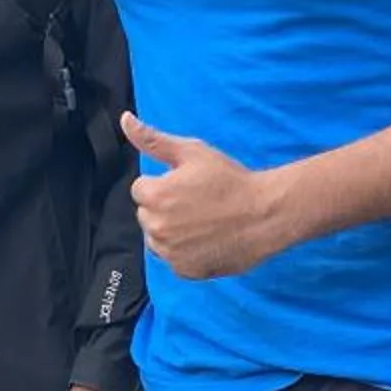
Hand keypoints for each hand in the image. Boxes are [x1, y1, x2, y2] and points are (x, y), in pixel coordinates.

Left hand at [124, 112, 281, 278]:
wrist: (266, 214)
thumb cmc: (230, 180)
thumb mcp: (192, 152)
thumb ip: (152, 140)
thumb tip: (125, 120)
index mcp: (155, 196)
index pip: (141, 189)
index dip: (164, 184)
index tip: (188, 185)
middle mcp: (157, 228)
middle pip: (147, 215)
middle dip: (164, 208)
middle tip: (197, 202)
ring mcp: (170, 253)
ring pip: (157, 238)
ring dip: (171, 231)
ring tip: (202, 221)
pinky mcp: (185, 271)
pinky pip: (173, 259)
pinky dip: (184, 251)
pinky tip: (207, 239)